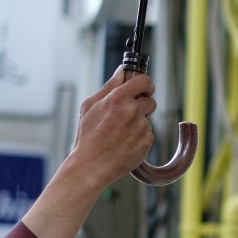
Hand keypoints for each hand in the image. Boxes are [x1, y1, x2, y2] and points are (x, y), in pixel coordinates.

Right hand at [21, 68, 156, 237]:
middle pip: (150, 101)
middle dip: (141, 106)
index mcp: (118, 98)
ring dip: (138, 124)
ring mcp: (141, 127)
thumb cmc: (88, 136)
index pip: (144, 81)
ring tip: (119, 134)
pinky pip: (148, 135)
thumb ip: (109, 86)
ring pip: (147, 120)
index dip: (145, 84)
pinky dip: (139, 138)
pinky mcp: (146, 142)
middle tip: (127, 115)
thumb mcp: (90, 106)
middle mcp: (132, 111)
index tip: (144, 88)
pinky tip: (124, 144)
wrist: (91, 166)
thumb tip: (122, 71)